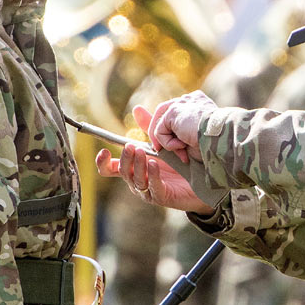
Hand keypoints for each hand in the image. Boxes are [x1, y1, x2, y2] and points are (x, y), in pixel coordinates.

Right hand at [95, 105, 213, 214]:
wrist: (202, 177)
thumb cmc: (179, 160)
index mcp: (133, 168)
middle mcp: (137, 180)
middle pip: (123, 172)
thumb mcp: (162, 142)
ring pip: (136, 180)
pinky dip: (152, 175)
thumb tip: (137, 108)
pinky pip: (153, 187)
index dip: (103, 162)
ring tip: (142, 152)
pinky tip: (154, 164)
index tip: (104, 151)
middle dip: (125, 158)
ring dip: (137, 165)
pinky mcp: (162, 196)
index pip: (111, 168)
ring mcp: (148, 190)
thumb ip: (149, 127)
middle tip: (131, 146)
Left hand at [147, 90, 217, 163]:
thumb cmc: (217, 142)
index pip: (177, 113)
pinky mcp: (173, 112)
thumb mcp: (199, 135)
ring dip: (166, 142)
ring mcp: (180, 103)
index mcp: (199, 103)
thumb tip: (170, 142)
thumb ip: (185, 133)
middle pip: (164, 114)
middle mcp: (189, 99)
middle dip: (162, 135)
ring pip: (161, 124)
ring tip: (180, 152)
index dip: (173, 132)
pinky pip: (160, 131)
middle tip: (168, 151)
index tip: (181, 149)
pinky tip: (183, 145)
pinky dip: (168, 143)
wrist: (223, 137)